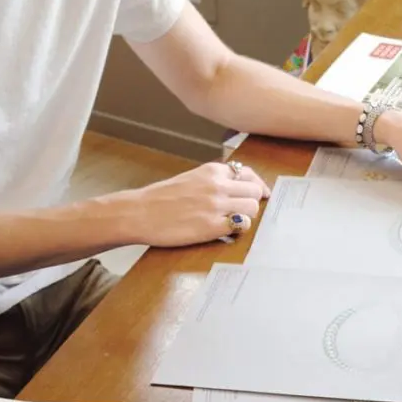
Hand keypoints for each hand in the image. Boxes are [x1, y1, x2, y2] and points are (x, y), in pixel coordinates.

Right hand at [118, 160, 270, 247]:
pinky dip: (238, 229)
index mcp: (212, 171)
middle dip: (252, 201)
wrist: (139, 213)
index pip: (248, 174)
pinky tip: (226, 230)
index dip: (258, 185)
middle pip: (254, 192)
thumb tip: (238, 187)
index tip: (262, 193)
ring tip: (233, 221)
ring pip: (252, 208)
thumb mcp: (191, 178)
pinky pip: (241, 226)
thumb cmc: (162, 198)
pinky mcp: (211, 226)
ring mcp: (215, 206)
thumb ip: (214, 180)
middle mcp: (217, 185)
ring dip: (247, 216)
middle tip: (243, 211)